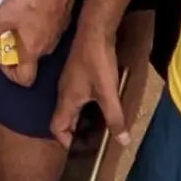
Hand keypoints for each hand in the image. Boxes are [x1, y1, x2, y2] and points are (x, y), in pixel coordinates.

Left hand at [0, 0, 76, 86]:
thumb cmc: (31, 1)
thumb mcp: (4, 15)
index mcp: (33, 51)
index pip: (25, 79)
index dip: (9, 73)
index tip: (1, 57)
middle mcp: (46, 49)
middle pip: (29, 61)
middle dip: (13, 50)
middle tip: (2, 33)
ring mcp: (56, 37)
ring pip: (36, 45)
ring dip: (22, 37)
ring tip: (12, 20)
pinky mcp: (60, 24)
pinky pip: (43, 33)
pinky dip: (33, 28)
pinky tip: (26, 10)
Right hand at [50, 14, 128, 151]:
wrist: (94, 31)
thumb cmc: (98, 63)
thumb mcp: (108, 93)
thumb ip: (115, 118)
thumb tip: (123, 142)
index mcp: (67, 100)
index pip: (57, 127)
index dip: (66, 141)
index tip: (82, 149)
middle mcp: (63, 92)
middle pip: (62, 119)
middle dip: (74, 132)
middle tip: (92, 142)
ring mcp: (68, 81)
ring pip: (69, 107)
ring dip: (79, 119)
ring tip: (96, 127)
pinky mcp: (75, 74)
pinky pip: (74, 96)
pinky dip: (83, 106)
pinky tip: (98, 105)